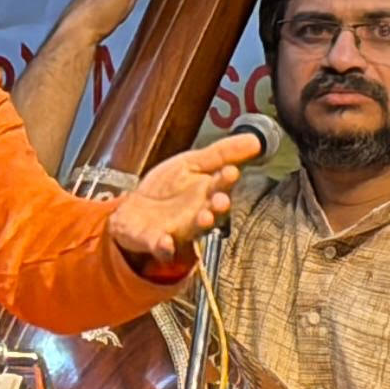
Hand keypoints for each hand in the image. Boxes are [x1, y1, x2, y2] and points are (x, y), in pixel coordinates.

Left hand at [106, 131, 252, 268]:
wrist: (134, 210)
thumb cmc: (167, 188)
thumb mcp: (191, 162)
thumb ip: (221, 153)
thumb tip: (255, 140)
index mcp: (208, 192)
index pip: (222, 184)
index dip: (226, 179)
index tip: (231, 171)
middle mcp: (199, 213)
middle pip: (214, 211)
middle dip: (219, 206)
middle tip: (222, 200)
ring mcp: (179, 229)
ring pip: (194, 229)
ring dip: (201, 224)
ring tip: (205, 217)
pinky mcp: (157, 242)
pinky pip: (163, 248)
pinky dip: (165, 247)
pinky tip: (165, 241)